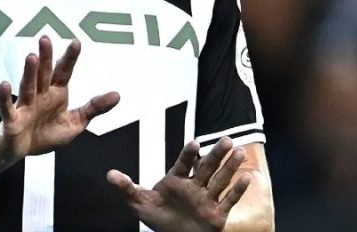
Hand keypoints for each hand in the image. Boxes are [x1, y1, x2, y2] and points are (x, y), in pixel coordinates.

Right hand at [0, 36, 119, 162]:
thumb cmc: (45, 134)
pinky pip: (7, 107)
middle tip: (46, 39)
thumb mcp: (74, 123)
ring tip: (31, 57)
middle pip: (43, 73)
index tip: (76, 42)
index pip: (63, 72)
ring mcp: (25, 106)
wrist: (20, 151)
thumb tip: (117, 95)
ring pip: (27, 86)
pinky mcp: (12, 120)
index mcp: (55, 93)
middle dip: (45, 57)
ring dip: (29, 72)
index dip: (69, 58)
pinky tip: (5, 85)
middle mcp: (40, 95)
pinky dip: (4, 97)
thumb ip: (93, 108)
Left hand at [107, 137, 250, 231]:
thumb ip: (127, 188)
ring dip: (230, 166)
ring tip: (240, 151)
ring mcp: (207, 198)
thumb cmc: (159, 218)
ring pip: (220, 180)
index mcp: (177, 179)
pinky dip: (238, 190)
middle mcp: (195, 186)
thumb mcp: (140, 204)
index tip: (194, 143)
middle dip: (216, 153)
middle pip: (207, 167)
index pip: (184, 163)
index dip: (189, 154)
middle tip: (226, 139)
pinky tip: (247, 178)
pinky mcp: (218, 214)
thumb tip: (109, 174)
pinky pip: (229, 200)